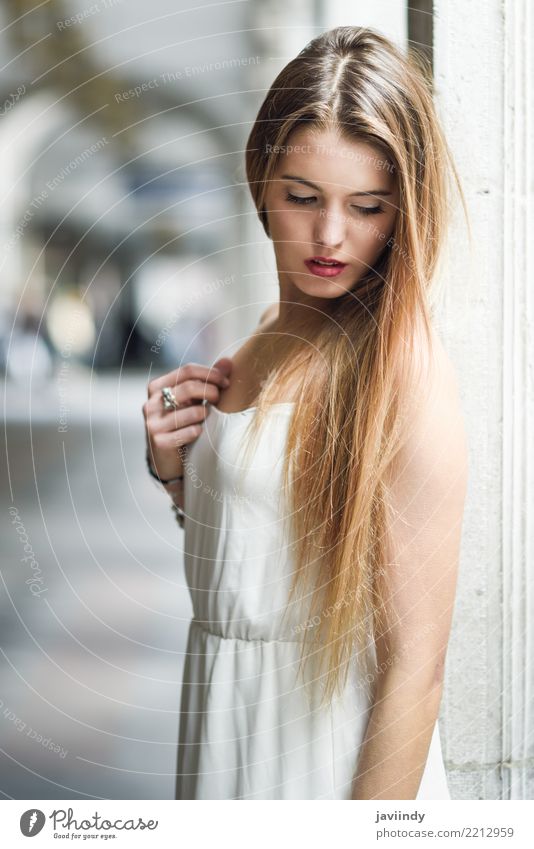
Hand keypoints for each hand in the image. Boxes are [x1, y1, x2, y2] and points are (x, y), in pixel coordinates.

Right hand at [143, 357, 231, 481]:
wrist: (167, 459)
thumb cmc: (183, 423)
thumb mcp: (193, 400)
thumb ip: (208, 380)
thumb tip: (228, 361)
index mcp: (157, 387)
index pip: (187, 370)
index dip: (211, 373)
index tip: (226, 382)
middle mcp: (150, 403)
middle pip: (189, 387)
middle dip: (211, 391)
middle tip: (220, 399)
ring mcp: (152, 423)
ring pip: (193, 411)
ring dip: (206, 415)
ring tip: (205, 419)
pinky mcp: (159, 442)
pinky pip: (191, 431)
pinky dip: (200, 431)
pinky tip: (198, 434)